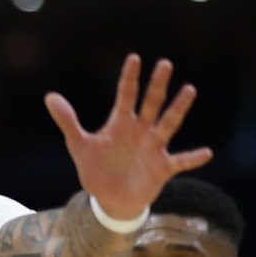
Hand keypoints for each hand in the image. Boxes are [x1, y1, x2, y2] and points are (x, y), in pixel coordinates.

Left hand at [44, 54, 213, 223]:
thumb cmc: (97, 169)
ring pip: (168, 124)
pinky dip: (192, 158)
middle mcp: (141, 130)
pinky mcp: (162, 167)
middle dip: (156, 85)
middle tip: (164, 64)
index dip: (129, 78)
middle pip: (151, 103)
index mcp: (121, 123)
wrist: (110, 199)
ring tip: (189, 90)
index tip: (134, 58)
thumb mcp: (79, 145)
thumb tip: (49, 96)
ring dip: (178, 109)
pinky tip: (206, 152)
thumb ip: (68, 121)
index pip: (126, 96)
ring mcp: (154, 147)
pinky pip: (181, 161)